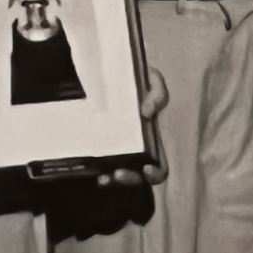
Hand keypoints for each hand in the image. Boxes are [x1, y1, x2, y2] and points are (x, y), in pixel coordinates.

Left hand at [95, 68, 170, 186]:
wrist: (111, 72)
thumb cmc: (136, 79)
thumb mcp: (152, 80)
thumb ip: (157, 93)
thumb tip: (146, 112)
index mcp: (152, 137)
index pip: (159, 165)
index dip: (156, 173)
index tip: (146, 169)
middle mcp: (135, 148)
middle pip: (138, 177)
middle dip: (130, 179)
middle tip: (118, 173)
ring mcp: (116, 149)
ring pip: (118, 175)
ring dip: (112, 179)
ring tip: (104, 176)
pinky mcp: (98, 146)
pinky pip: (99, 165)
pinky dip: (97, 171)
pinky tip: (93, 170)